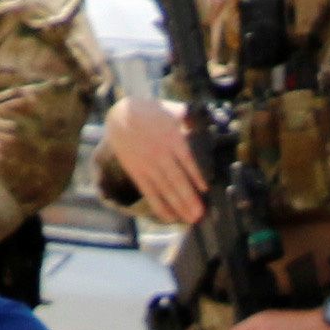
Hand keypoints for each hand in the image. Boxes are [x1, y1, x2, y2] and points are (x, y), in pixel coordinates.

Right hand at [103, 93, 202, 222]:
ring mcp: (148, 164)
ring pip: (165, 188)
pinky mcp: (137, 171)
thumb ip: (189, 119)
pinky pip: (150, 192)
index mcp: (172, 138)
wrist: (122, 115)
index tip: (205, 191)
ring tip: (190, 219)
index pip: (187, 160)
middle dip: (189, 198)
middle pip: (176, 179)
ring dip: (178, 206)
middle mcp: (160, 153)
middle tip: (200, 215)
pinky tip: (170, 217)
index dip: (196, 176)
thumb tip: (207, 123)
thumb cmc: (152, 114)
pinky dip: (159, 206)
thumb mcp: (172, 110)